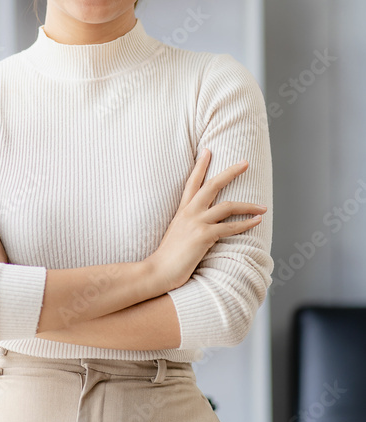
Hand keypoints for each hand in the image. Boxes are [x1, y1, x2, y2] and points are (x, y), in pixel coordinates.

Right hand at [149, 148, 267, 292]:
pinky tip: (256, 222)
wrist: (158, 270)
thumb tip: (201, 224)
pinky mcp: (203, 236)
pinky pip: (230, 227)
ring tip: (263, 206)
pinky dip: (245, 224)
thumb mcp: (176, 233)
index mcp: (182, 211)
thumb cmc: (168, 257)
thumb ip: (188, 224)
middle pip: (212, 185)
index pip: (192, 182)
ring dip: (248, 206)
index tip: (208, 151)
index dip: (200, 166)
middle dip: (230, 172)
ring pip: (227, 206)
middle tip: (245, 163)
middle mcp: (189, 213)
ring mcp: (196, 223)